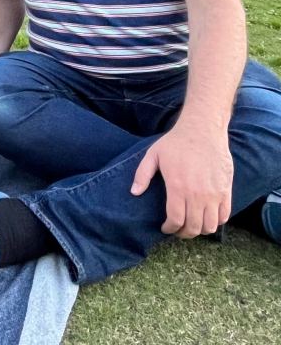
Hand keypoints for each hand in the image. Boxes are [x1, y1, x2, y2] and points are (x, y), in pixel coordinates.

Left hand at [131, 123, 232, 237]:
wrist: (203, 129)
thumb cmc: (176, 142)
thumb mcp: (153, 154)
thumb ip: (142, 174)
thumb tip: (134, 193)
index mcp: (178, 187)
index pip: (175, 220)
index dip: (169, 228)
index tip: (165, 228)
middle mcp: (198, 194)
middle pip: (193, 227)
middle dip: (183, 233)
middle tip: (178, 229)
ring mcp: (214, 193)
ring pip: (210, 226)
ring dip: (200, 230)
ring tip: (192, 224)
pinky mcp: (226, 190)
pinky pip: (225, 215)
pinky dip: (216, 221)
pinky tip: (207, 216)